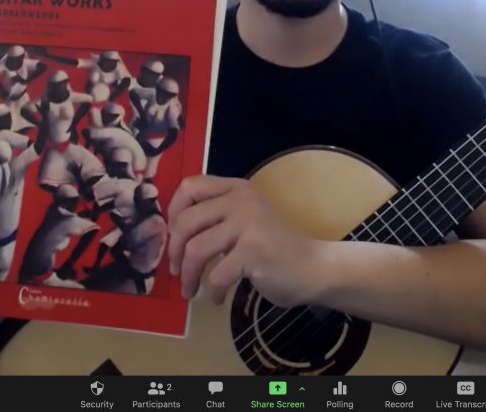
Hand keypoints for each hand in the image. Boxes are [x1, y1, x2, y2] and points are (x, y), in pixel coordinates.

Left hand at [167, 176, 325, 307]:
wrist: (312, 267)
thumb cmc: (274, 248)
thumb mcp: (244, 221)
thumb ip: (216, 218)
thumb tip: (173, 236)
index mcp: (236, 189)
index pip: (189, 186)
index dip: (173, 212)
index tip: (175, 238)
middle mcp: (241, 200)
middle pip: (186, 221)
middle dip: (174, 252)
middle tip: (177, 272)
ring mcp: (249, 224)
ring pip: (196, 249)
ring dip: (188, 276)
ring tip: (191, 291)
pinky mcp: (253, 252)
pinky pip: (216, 275)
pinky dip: (212, 292)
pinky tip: (217, 298)